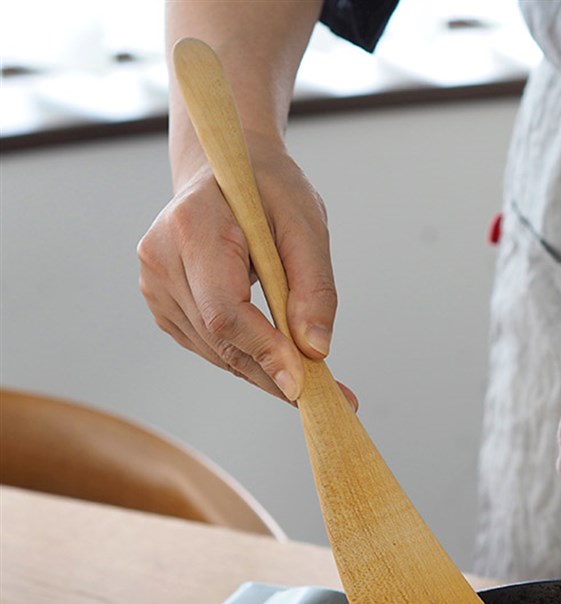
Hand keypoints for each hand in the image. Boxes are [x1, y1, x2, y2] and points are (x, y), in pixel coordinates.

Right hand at [138, 138, 356, 408]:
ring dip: (263, 370)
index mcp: (192, 228)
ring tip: (309, 375)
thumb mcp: (306, 223)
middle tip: (328, 398)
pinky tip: (275, 351)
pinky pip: (209, 346)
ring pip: (215, 352)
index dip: (264, 351)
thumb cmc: (268, 190)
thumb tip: (316, 349)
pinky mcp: (163, 303)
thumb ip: (314, 286)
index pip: (225, 310)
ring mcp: (155, 284)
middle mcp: (161, 259)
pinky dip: (246, 356)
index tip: (302, 386)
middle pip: (220, 340)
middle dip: (274, 372)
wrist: (225, 170)